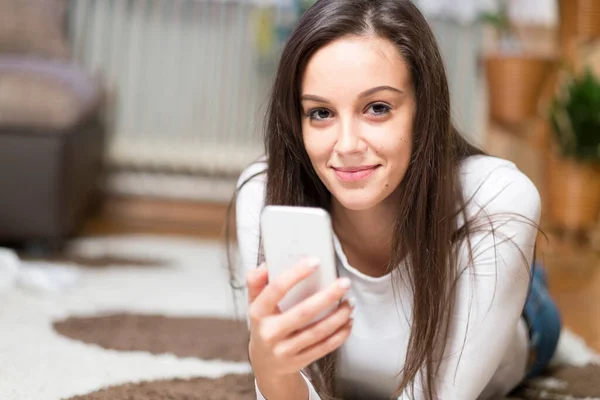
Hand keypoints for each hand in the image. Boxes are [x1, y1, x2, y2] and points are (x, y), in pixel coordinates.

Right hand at [246, 258, 353, 380]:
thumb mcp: (253, 303)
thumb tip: (267, 263)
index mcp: (258, 312)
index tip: (315, 261)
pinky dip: (339, 335)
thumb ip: (256, 281)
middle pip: (303, 312)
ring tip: (350, 302)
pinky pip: (324, 348)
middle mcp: (270, 332)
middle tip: (344, 283)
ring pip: (317, 332)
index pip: (277, 289)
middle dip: (327, 296)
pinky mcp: (299, 361)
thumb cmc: (264, 324)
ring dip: (338, 316)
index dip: (296, 274)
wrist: (265, 364)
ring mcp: (285, 349)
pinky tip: (348, 322)